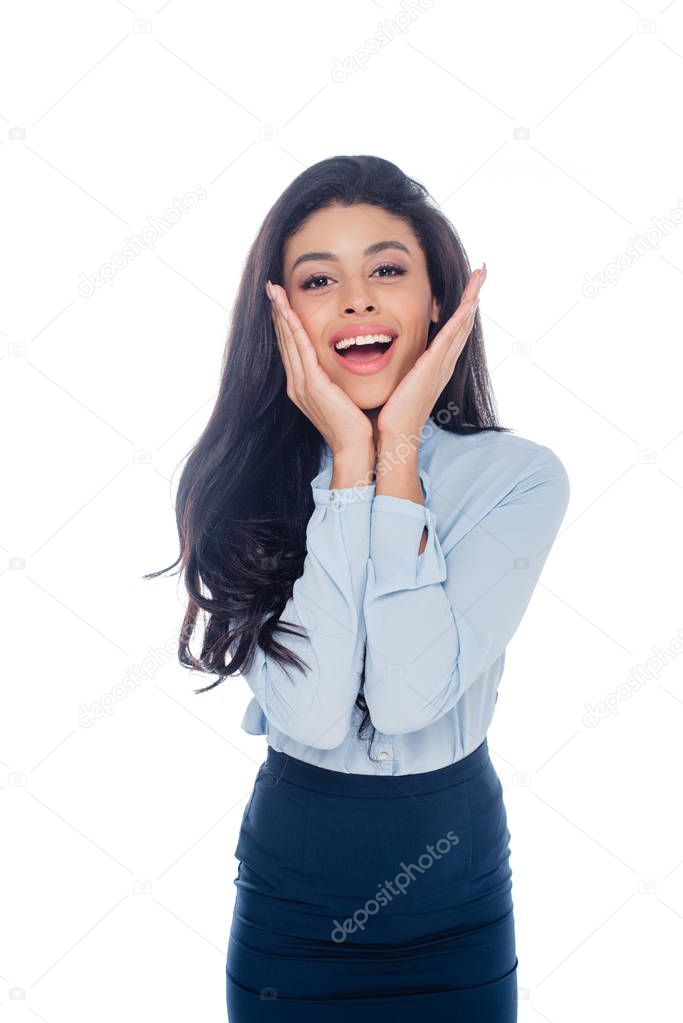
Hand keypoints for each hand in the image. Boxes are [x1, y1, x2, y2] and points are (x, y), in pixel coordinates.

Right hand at [266, 281, 373, 459]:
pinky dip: (293, 329)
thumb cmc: (356, 425)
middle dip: (278, 313)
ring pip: (288, 341)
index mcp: (304, 386)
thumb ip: (338, 379)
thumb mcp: (343, 396)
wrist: (355, 449)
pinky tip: (288, 312)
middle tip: (271, 288)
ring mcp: (302, 385)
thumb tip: (345, 364)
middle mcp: (297, 384)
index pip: (292, 348)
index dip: (285, 323)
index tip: (282, 301)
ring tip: (274, 292)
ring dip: (281, 314)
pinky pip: (300, 350)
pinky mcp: (312, 386)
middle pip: (284, 341)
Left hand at [377, 265, 486, 444]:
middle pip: (463, 324)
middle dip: (473, 297)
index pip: (451, 332)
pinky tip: (470, 299)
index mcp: (433, 367)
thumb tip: (383, 358)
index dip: (460, 310)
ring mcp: (441, 364)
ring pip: (462, 324)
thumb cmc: (390, 415)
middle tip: (482, 272)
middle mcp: (443, 363)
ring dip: (472, 298)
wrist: (393, 435)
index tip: (467, 289)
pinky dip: (463, 315)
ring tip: (482, 275)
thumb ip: (396, 369)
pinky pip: (453, 334)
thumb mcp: (396, 384)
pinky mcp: (434, 365)